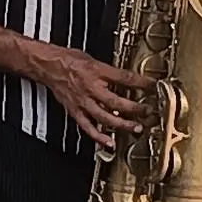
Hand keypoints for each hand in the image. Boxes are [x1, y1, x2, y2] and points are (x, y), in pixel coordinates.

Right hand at [34, 43, 156, 149]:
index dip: (141, 83)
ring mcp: (82, 102)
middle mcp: (90, 88)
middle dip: (134, 108)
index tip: (153, 86)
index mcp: (96, 71)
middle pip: (116, 102)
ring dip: (122, 124)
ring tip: (135, 128)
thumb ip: (110, 70)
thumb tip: (126, 77)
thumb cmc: (68, 60)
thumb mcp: (93, 58)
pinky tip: (110, 143)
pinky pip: (88, 127)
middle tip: (147, 111)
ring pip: (104, 117)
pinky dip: (99, 137)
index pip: (124, 78)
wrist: (47, 65)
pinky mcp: (75, 111)